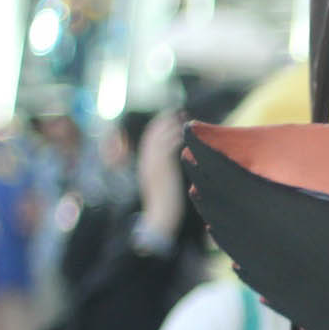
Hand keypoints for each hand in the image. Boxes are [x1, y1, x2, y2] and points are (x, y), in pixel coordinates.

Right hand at [138, 109, 186, 240]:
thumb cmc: (165, 206)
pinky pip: (167, 149)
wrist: (160, 217)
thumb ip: (164, 174)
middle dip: (164, 122)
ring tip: (183, 116)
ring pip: (160, 139)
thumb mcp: (162, 186)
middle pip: (152, 136)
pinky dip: (174, 137)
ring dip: (171, 126)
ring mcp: (153, 166)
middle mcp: (147, 164)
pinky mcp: (162, 170)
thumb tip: (170, 168)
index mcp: (146, 167)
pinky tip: (183, 131)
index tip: (168, 119)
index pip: (149, 142)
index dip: (158, 128)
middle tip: (177, 112)